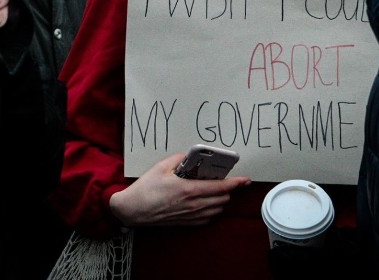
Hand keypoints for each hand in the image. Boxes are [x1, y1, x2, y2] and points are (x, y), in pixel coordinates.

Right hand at [108, 153, 250, 227]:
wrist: (132, 210)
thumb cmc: (145, 188)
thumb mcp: (161, 167)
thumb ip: (179, 159)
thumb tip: (189, 155)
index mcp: (189, 189)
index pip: (220, 187)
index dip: (236, 183)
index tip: (245, 180)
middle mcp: (193, 205)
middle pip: (222, 200)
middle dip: (228, 190)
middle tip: (226, 180)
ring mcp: (190, 216)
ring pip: (217, 210)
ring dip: (220, 200)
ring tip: (216, 191)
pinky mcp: (185, 223)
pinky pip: (207, 219)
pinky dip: (212, 211)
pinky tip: (206, 203)